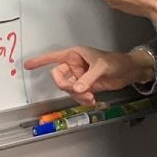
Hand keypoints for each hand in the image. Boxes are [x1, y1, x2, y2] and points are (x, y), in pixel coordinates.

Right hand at [23, 45, 149, 106]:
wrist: (129, 71)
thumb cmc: (115, 61)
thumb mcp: (101, 67)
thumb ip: (88, 78)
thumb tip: (77, 89)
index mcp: (74, 55)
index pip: (53, 57)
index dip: (40, 61)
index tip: (27, 65)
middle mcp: (74, 66)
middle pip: (59, 78)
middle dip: (67, 86)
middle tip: (79, 91)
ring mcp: (79, 77)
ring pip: (69, 89)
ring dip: (77, 96)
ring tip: (91, 98)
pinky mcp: (86, 87)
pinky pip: (77, 95)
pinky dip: (83, 100)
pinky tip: (93, 101)